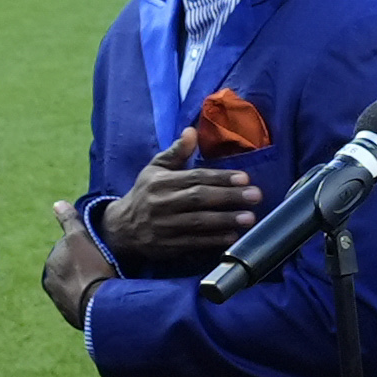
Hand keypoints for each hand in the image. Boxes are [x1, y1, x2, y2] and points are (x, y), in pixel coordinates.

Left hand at [38, 197, 115, 326]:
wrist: (99, 306)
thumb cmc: (91, 268)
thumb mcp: (80, 238)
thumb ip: (69, 220)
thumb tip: (57, 203)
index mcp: (51, 264)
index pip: (68, 249)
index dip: (85, 247)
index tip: (101, 250)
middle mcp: (51, 284)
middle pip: (71, 268)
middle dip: (84, 266)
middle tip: (105, 266)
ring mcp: (61, 302)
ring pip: (77, 285)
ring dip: (88, 283)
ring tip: (107, 282)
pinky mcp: (73, 318)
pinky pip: (83, 302)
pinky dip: (91, 298)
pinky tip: (104, 296)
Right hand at [94, 143, 261, 274]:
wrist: (121, 228)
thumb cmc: (145, 194)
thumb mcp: (155, 169)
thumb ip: (176, 152)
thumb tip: (192, 131)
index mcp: (160, 182)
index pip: (194, 177)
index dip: (220, 177)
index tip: (245, 178)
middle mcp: (161, 203)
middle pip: (199, 198)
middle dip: (229, 197)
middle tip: (255, 195)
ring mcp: (164, 226)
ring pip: (198, 222)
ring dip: (225, 220)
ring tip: (250, 217)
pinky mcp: (167, 246)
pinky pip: (193, 243)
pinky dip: (214, 240)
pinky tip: (233, 236)